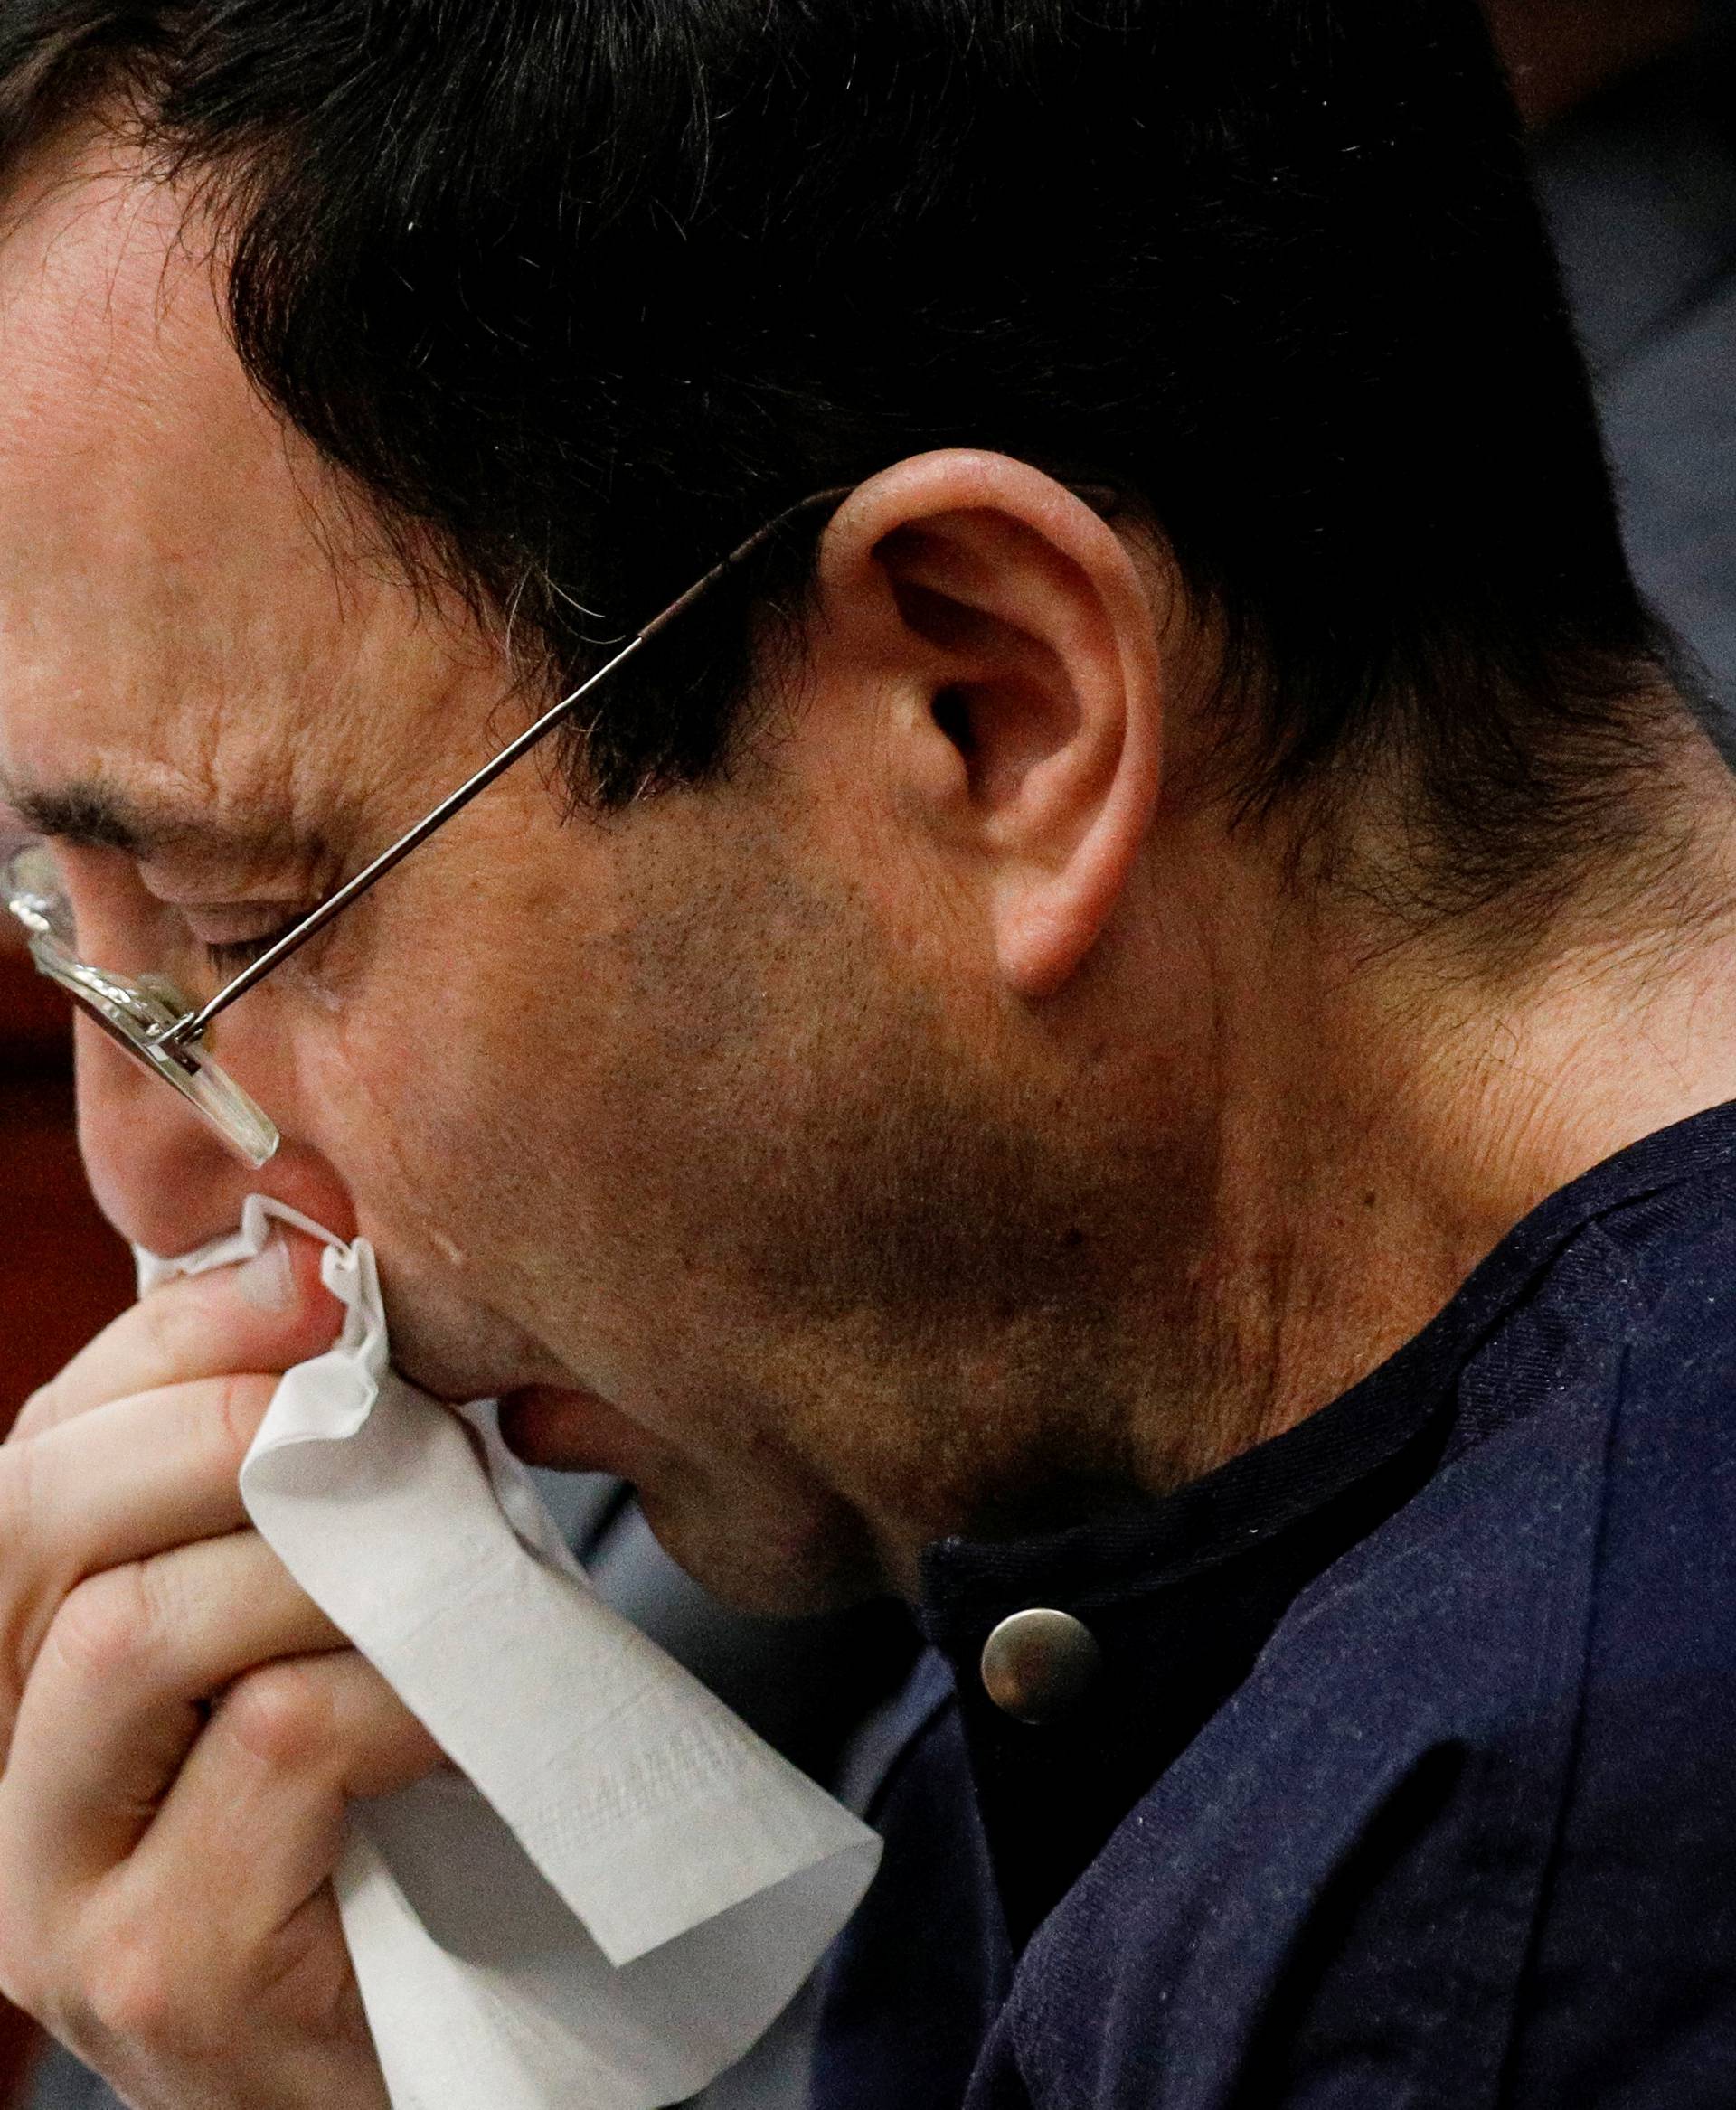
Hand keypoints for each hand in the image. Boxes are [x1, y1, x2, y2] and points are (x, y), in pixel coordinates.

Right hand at [0, 1231, 440, 2109]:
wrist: (446, 2055)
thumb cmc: (389, 1824)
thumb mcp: (319, 1628)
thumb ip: (290, 1501)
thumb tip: (328, 1295)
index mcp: (19, 1671)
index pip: (34, 1452)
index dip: (166, 1341)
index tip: (315, 1282)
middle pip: (28, 1522)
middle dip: (216, 1428)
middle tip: (377, 1413)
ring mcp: (49, 1895)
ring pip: (133, 1632)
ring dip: (319, 1560)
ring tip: (442, 1561)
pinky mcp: (157, 1976)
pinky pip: (270, 1742)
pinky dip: (391, 1684)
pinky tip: (460, 1706)